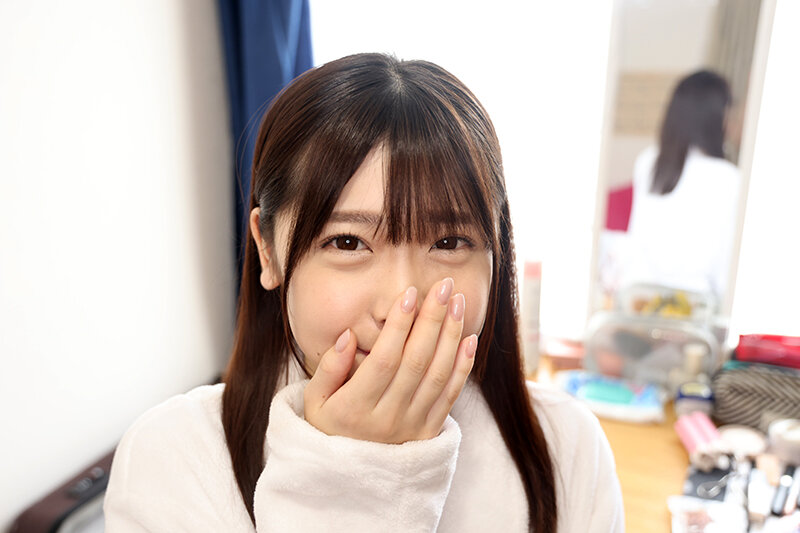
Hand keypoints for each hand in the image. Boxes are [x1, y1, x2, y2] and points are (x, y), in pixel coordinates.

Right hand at [303, 278, 477, 442]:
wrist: (348, 481)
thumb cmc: (328, 430)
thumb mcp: (313, 402)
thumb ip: (328, 368)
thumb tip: (349, 337)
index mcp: (355, 408)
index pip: (384, 359)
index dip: (399, 326)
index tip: (410, 294)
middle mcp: (387, 418)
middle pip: (416, 361)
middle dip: (432, 319)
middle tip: (443, 285)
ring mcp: (411, 426)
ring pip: (437, 375)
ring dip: (450, 335)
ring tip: (457, 302)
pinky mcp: (429, 432)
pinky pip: (450, 396)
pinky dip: (462, 366)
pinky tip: (468, 337)